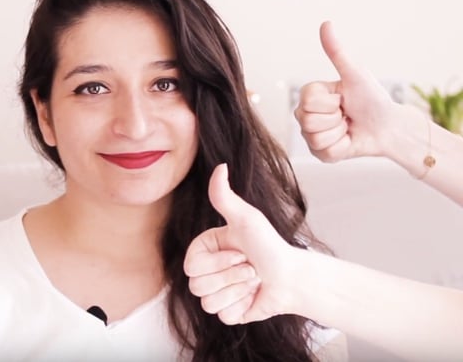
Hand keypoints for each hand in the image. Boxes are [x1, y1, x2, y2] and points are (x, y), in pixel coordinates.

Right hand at [184, 163, 295, 323]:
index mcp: (205, 250)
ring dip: (238, 290)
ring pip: (208, 303)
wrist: (292, 277)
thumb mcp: (246, 218)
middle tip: (249, 266)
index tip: (238, 251)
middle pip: (197, 286)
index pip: (190, 266)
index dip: (216, 262)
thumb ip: (224, 196)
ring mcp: (216, 293)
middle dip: (231, 276)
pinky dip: (243, 306)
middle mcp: (207, 272)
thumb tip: (220, 166)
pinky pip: (223, 316)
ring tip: (253, 280)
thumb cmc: (269, 244)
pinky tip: (253, 296)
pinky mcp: (229, 313)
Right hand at [294, 21, 395, 161]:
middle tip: (346, 114)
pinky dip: (343, 147)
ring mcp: (311, 136)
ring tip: (348, 126)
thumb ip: (336, 52)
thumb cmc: (372, 98)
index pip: (307, 101)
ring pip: (315, 137)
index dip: (330, 101)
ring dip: (340, 132)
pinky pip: (324, 152)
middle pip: (307, 121)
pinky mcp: (320, 154)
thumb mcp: (354, 74)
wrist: (388, 126)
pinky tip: (348, 140)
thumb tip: (326, 24)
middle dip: (335, 118)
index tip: (342, 98)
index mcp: (310, 96)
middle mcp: (306, 116)